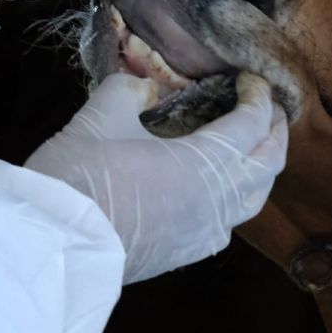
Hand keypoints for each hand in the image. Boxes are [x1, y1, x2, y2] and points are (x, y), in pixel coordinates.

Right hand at [25, 73, 287, 282]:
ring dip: (262, 168)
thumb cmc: (80, 176)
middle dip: (275, 130)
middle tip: (268, 108)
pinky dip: (237, 199)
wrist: (56, 245)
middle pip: (270, 162)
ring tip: (253, 147)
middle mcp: (220, 199)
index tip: (252, 80)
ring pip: (256, 197)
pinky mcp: (191, 252)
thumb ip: (130, 92)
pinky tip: (220, 191)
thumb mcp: (100, 116)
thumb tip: (147, 89)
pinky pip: (230, 223)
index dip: (258, 97)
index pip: (252, 123)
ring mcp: (208, 231)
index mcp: (206, 162)